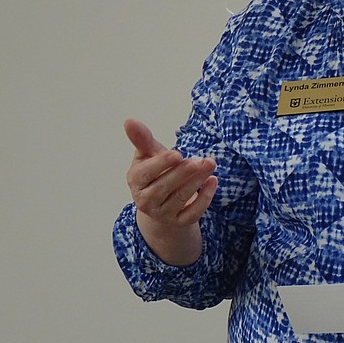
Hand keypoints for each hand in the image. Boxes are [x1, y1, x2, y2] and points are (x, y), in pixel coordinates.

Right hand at [124, 118, 217, 264]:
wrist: (161, 204)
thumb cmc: (156, 173)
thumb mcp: (148, 155)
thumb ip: (142, 139)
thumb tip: (129, 120)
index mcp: (136, 181)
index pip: (145, 174)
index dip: (161, 164)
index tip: (177, 154)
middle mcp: (146, 200)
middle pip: (164, 187)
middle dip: (184, 173)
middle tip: (200, 160)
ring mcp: (163, 213)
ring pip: (180, 198)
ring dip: (197, 181)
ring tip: (210, 164)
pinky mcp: (180, 222)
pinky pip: (193, 213)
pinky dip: (205, 198)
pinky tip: (213, 181)